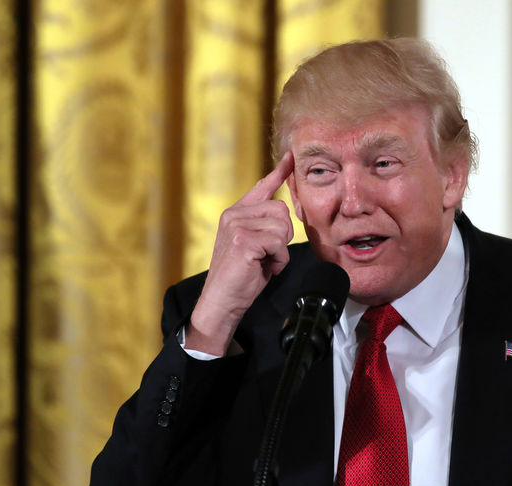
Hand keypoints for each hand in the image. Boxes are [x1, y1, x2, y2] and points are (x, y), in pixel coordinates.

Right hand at [185, 152, 294, 355]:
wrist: (221, 302)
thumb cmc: (240, 278)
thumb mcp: (253, 246)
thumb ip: (264, 227)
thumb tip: (284, 211)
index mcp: (235, 214)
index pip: (261, 188)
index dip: (278, 173)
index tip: (290, 157)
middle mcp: (233, 215)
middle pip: (282, 210)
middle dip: (284, 235)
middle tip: (269, 255)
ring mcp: (236, 226)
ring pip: (282, 227)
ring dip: (280, 250)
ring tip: (264, 263)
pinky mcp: (242, 241)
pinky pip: (278, 243)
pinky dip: (278, 260)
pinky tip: (264, 269)